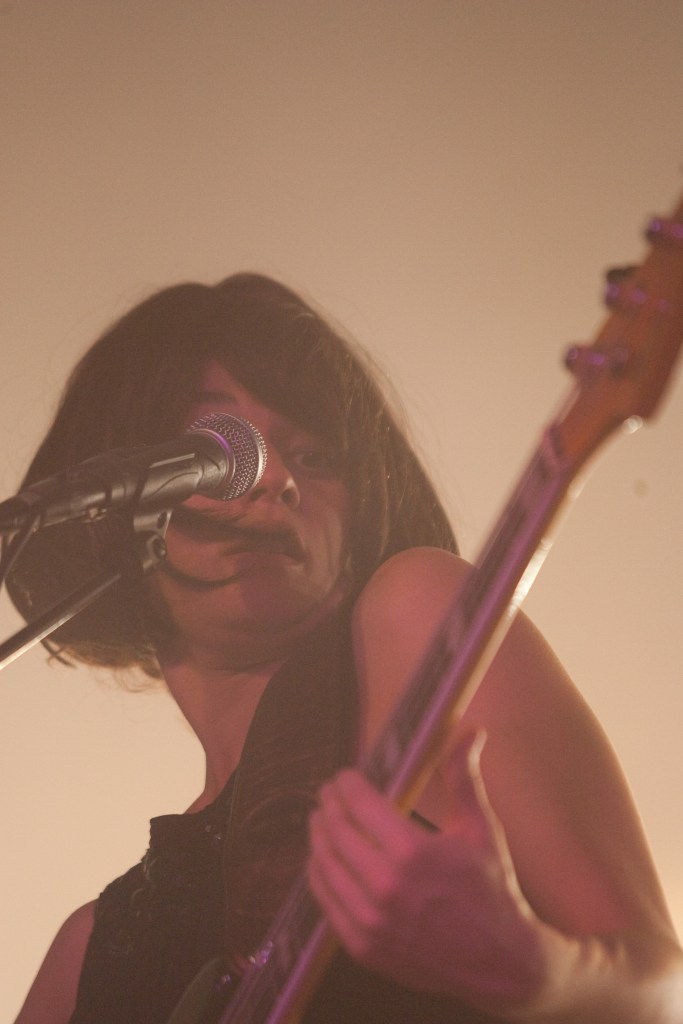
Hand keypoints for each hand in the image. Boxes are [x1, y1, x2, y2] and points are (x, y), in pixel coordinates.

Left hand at [307, 731, 547, 1011]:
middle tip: (328, 794)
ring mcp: (371, 920)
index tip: (344, 776)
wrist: (500, 962)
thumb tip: (470, 730)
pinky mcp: (363, 946)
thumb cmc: (491, 888)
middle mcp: (386, 886)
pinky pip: (326, 902)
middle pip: (336, 831)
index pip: (359, 803)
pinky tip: (322, 860)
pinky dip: (319, 876)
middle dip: (328, 805)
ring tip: (321, 820)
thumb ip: (463, 776)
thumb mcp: (480, 828)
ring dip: (318, 837)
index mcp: (412, 852)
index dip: (346, 784)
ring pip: (325, 865)